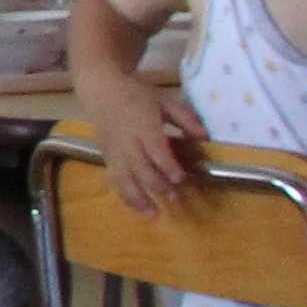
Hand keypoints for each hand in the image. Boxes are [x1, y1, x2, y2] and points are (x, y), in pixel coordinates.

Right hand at [94, 75, 205, 215]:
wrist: (102, 92)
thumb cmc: (138, 96)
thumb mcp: (165, 101)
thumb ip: (185, 118)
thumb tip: (205, 136)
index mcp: (143, 125)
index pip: (155, 149)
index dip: (167, 166)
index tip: (180, 178)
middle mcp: (127, 142)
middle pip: (140, 169)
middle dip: (157, 185)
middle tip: (175, 197)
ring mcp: (114, 152)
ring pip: (124, 180)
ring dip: (139, 198)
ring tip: (154, 214)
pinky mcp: (106, 158)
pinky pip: (115, 181)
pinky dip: (126, 197)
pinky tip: (140, 208)